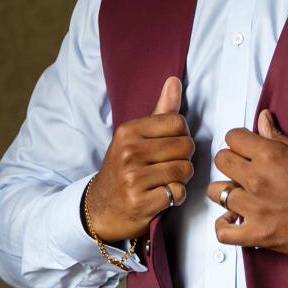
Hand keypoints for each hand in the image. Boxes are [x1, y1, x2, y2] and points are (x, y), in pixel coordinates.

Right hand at [84, 79, 194, 244]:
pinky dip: (176, 196)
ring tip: (165, 180)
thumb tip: (174, 80)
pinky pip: (178, 192)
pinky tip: (162, 196)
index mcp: (128, 131)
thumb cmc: (124, 168)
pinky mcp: (140, 202)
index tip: (169, 146)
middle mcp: (128, 152)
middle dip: (183, 158)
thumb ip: (160, 110)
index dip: (181, 135)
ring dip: (181, 178)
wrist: (101, 208)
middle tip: (167, 166)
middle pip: (185, 146)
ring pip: (184, 170)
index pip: (177, 122)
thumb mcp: (135, 137)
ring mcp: (133, 178)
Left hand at [211, 102, 287, 257]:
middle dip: (231, 163)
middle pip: (222, 161)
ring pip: (217, 192)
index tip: (245, 149)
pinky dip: (224, 226)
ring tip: (242, 195)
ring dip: (228, 192)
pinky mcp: (260, 235)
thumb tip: (263, 118)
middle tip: (243, 170)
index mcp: (271, 155)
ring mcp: (257, 208)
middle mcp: (259, 179)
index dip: (239, 142)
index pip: (232, 138)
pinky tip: (234, 220)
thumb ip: (278, 137)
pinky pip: (223, 232)